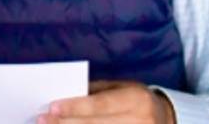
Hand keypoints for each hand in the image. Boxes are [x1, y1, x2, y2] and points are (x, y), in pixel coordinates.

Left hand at [39, 81, 175, 123]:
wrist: (166, 120)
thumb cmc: (136, 101)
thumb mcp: (121, 88)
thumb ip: (95, 93)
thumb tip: (63, 100)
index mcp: (136, 99)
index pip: (100, 104)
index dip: (75, 107)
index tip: (51, 108)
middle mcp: (140, 121)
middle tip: (42, 122)